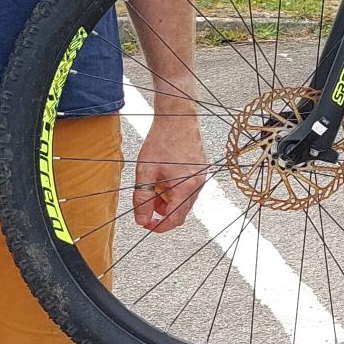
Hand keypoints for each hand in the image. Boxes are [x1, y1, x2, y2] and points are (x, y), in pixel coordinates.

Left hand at [133, 113, 207, 232]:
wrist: (177, 117)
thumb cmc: (161, 140)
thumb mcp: (145, 172)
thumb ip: (142, 199)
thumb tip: (141, 219)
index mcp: (186, 187)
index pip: (174, 219)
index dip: (158, 226)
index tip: (146, 224)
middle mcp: (198, 184)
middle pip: (180, 212)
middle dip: (161, 211)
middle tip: (146, 202)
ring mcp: (202, 177)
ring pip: (184, 201)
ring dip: (168, 200)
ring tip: (154, 184)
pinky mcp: (201, 170)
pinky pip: (188, 189)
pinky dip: (175, 190)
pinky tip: (164, 177)